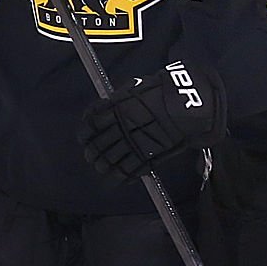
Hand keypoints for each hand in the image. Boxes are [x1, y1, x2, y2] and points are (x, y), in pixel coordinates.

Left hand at [79, 60, 226, 180]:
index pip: (91, 123)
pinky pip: (126, 171)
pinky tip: (116, 178)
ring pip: (108, 160)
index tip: (83, 136)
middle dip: (91, 152)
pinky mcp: (144, 156)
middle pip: (97, 144)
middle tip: (90, 155)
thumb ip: (120, 97)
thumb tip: (108, 104)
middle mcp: (120, 125)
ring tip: (100, 167)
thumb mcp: (136, 87)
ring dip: (102, 165)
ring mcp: (131, 142)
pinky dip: (119, 177)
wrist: (183, 104)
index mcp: (116, 106)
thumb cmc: (162, 92)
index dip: (85, 132)